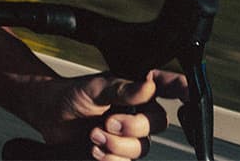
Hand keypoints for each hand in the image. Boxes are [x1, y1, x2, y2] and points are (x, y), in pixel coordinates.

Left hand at [37, 69, 189, 160]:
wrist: (49, 116)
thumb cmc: (72, 95)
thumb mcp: (94, 88)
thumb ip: (121, 89)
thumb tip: (148, 86)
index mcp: (137, 90)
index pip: (167, 87)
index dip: (182, 89)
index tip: (190, 92)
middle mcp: (139, 112)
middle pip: (156, 124)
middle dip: (132, 127)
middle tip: (107, 122)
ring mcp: (130, 134)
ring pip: (141, 147)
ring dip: (116, 145)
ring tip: (93, 135)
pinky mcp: (119, 153)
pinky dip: (110, 159)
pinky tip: (94, 150)